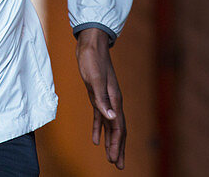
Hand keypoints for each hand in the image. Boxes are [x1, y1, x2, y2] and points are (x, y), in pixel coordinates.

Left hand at [76, 27, 124, 168]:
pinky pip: (100, 117)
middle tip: (118, 165)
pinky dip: (98, 129)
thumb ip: (102, 100)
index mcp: (114, 99)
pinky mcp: (97, 95)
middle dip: (118, 148)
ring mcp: (106, 98)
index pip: (118, 127)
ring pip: (110, 125)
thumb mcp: (94, 80)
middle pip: (117, 129)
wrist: (90, 44)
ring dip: (111, 141)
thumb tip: (111, 118)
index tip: (114, 160)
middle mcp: (113, 101)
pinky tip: (96, 140)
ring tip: (111, 157)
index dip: (116, 144)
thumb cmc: (92, 60)